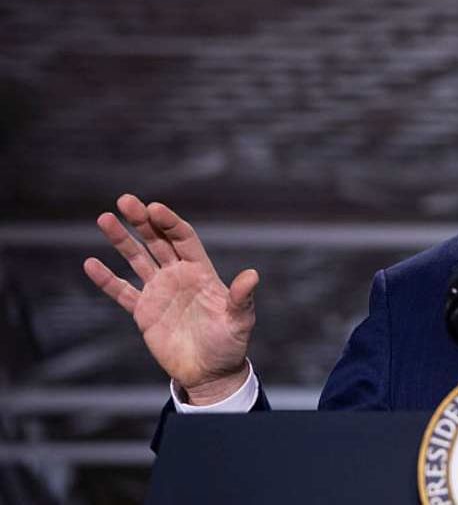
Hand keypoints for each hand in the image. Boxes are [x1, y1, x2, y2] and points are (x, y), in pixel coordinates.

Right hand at [83, 195, 257, 404]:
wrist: (211, 372)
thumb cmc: (230, 343)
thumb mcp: (239, 320)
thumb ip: (241, 297)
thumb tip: (252, 275)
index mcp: (201, 271)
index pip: (183, 238)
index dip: (169, 223)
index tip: (154, 208)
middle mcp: (178, 276)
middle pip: (157, 241)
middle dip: (142, 220)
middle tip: (125, 200)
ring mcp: (159, 292)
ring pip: (137, 259)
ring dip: (121, 240)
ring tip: (104, 218)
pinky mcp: (144, 312)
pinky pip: (122, 292)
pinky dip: (107, 279)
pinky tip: (91, 263)